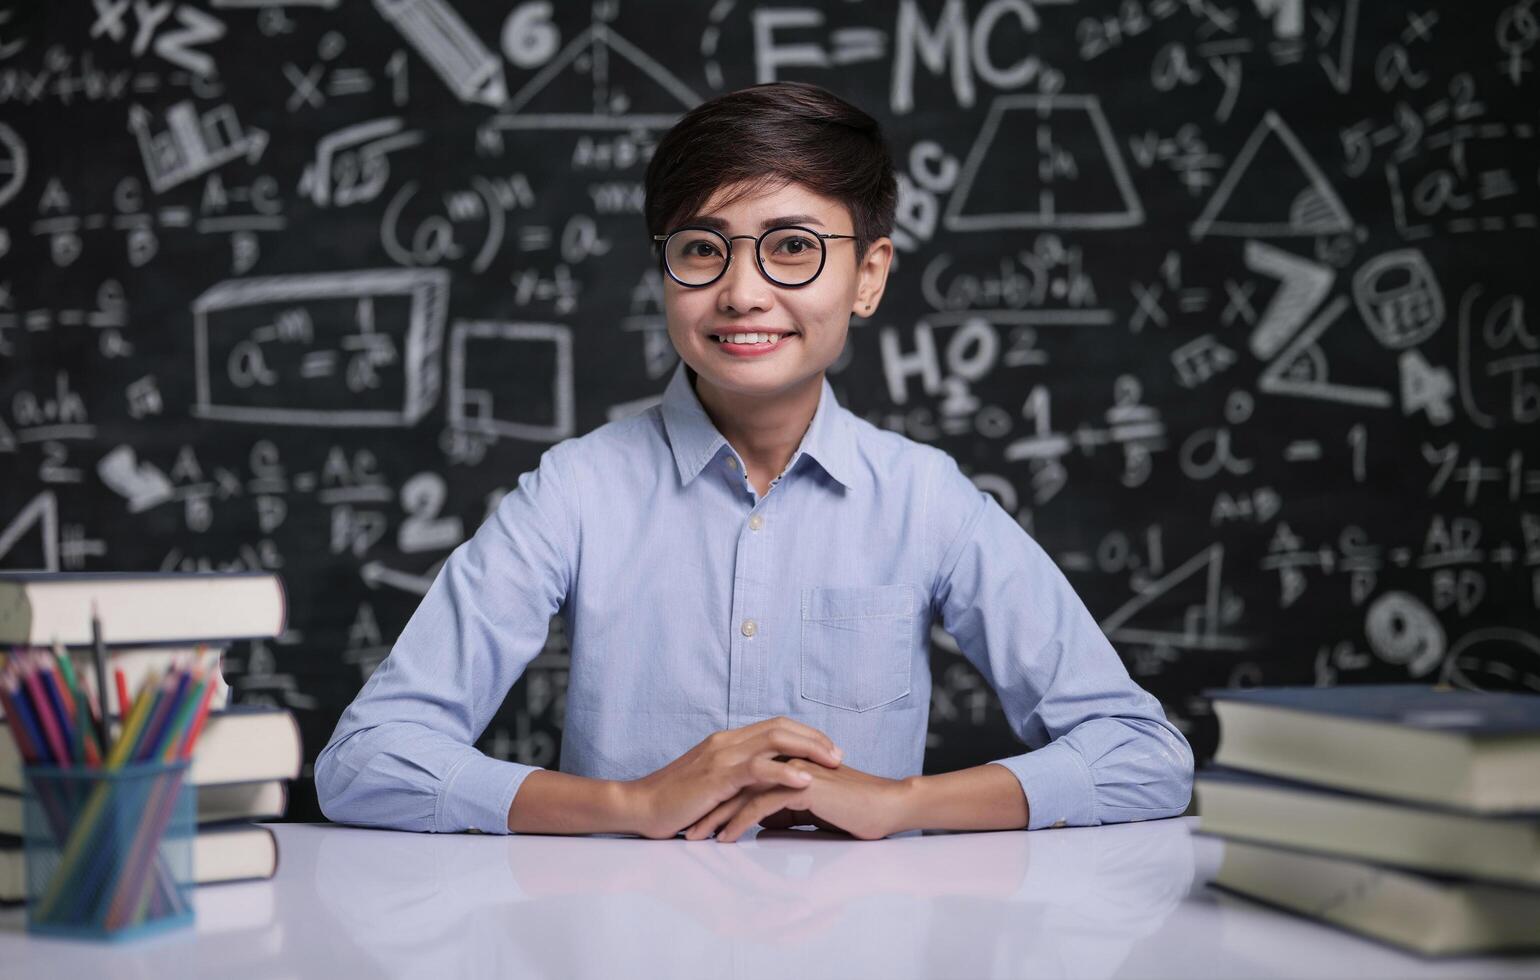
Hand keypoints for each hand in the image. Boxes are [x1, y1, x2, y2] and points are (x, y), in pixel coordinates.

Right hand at [622, 717, 844, 839]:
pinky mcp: (717, 776)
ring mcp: (721, 756)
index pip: (774, 727)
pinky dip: (785, 772)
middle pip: (780, 727)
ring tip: (833, 763)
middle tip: (839, 755)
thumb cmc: (674, 803)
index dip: (804, 735)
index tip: (827, 749)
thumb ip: (735, 781)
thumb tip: (762, 790)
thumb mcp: (711, 786)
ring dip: (808, 749)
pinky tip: (805, 780)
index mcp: (726, 742)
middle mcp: (726, 742)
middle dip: (814, 739)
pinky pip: (757, 768)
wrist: (639, 807)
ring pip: (774, 740)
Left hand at [683, 757, 909, 842]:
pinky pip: (760, 803)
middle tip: (684, 827)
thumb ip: (787, 812)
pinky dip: (739, 822)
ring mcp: (792, 769)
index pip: (741, 778)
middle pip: (734, 781)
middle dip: (707, 805)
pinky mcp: (800, 784)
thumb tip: (766, 824)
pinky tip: (725, 838)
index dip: (718, 798)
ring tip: (696, 836)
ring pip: (741, 792)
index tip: (698, 819)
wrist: (886, 807)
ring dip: (716, 815)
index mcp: (786, 762)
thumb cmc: (855, 811)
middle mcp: (785, 760)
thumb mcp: (811, 814)